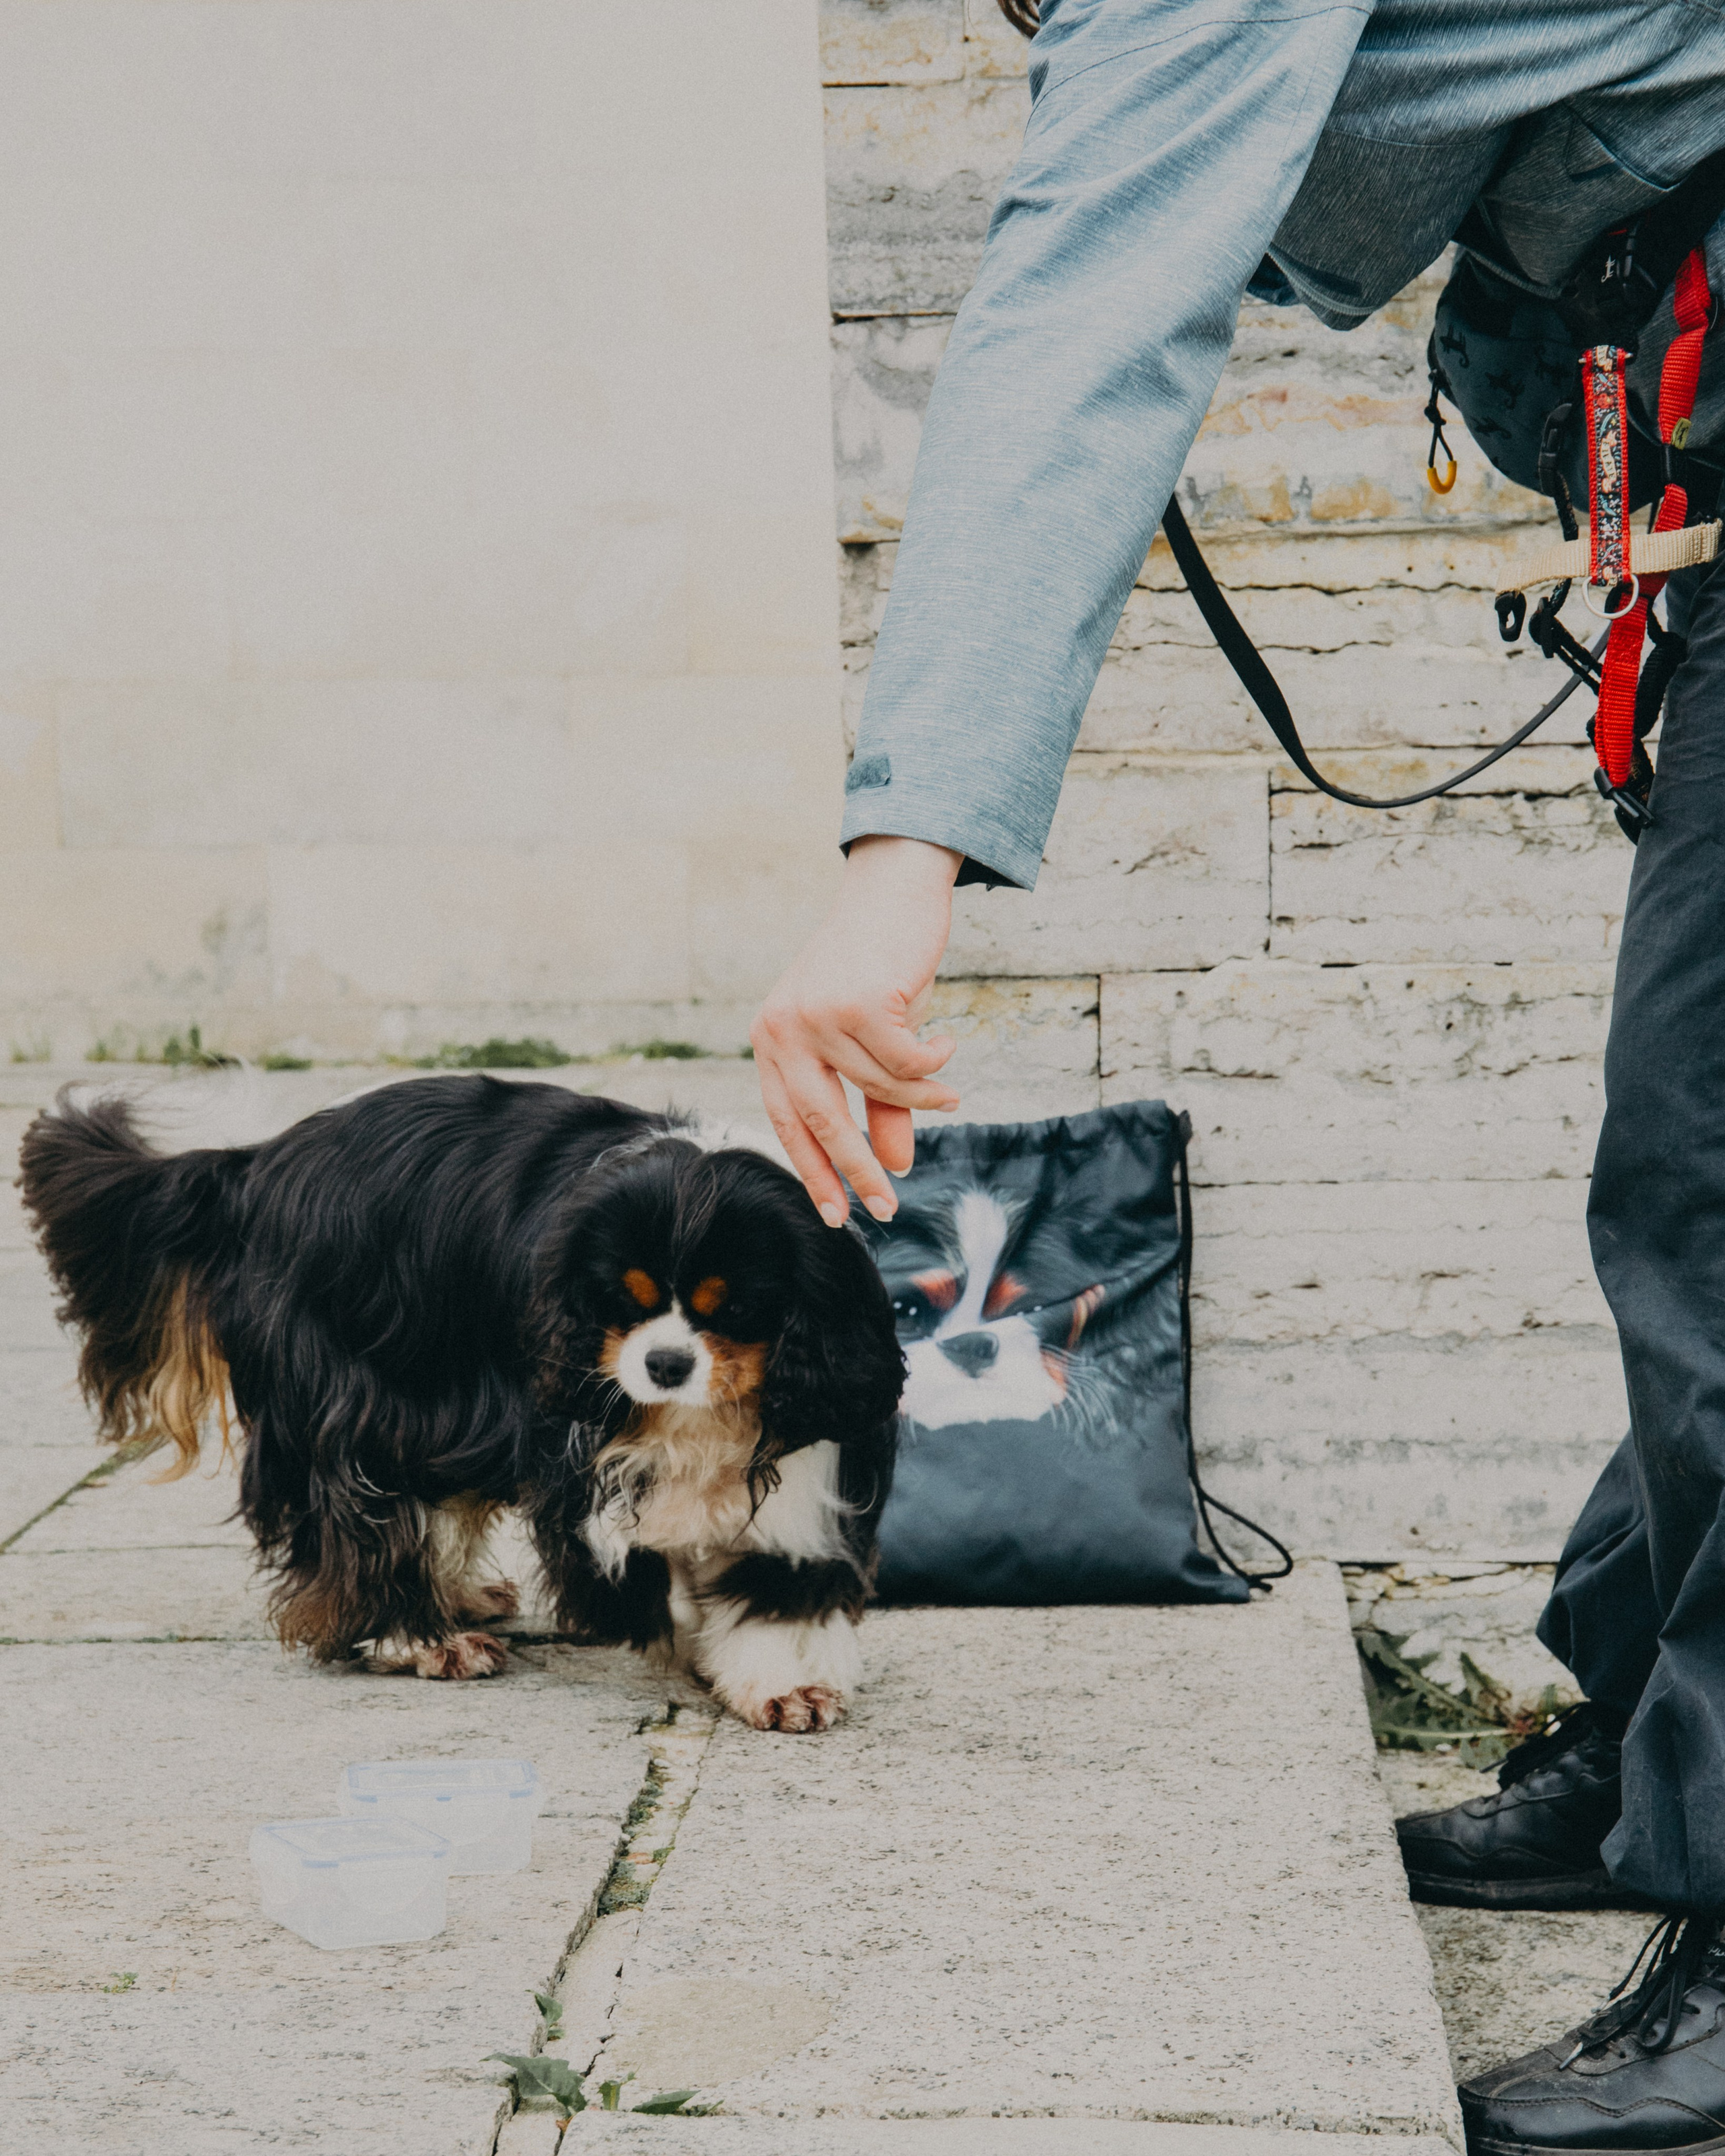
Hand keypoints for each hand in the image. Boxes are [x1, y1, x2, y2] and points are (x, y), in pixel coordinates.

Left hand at [752, 835, 962, 1224]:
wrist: (893, 889)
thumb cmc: (878, 966)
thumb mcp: (869, 1041)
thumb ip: (876, 1103)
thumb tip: (895, 1164)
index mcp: (771, 1039)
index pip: (787, 1122)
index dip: (815, 1172)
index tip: (840, 1216)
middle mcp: (782, 1028)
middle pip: (821, 1120)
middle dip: (857, 1169)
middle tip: (888, 1206)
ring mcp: (816, 1014)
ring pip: (878, 1088)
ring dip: (922, 1099)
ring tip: (949, 1095)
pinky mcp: (858, 1002)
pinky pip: (906, 1064)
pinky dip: (933, 1064)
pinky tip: (945, 1042)